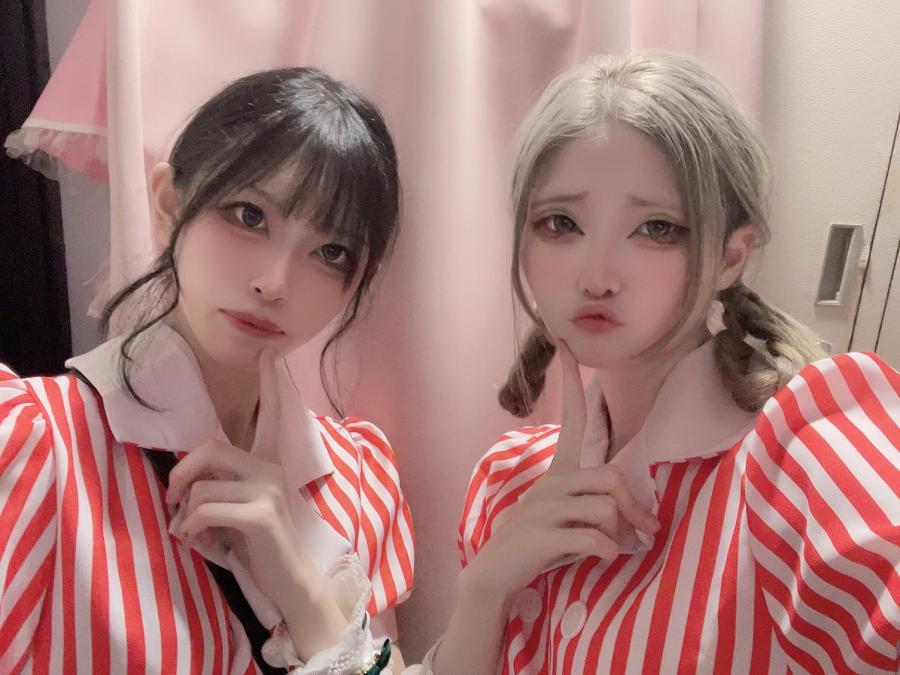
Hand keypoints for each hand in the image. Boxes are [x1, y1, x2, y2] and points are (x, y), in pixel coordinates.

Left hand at [166, 351, 346, 657]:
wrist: (291, 582)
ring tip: (191, 530)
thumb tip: (182, 483)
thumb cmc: (261, 546)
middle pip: (211, 449)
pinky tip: (197, 540)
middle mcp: (271, 469)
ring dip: (185, 512)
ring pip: (203, 484)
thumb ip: (223, 485)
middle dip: (182, 473)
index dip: (269, 384)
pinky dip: (191, 527)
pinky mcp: (261, 514)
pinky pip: (206, 508)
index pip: (272, 416)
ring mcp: (268, 490)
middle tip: (173, 499)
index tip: (268, 353)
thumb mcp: (241, 508)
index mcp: (268, 463)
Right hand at [462, 342, 659, 602]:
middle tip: (645, 533)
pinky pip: (592, 536)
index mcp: (557, 473)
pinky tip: (603, 557)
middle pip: (610, 478)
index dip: (572, 384)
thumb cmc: (539, 544)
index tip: (568, 347)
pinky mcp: (540, 535)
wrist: (494, 574)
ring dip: (618, 533)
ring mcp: (542, 509)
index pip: (571, 420)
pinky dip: (606, 549)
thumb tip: (640, 517)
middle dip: (635, 507)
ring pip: (605, 508)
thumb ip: (597, 505)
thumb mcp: (567, 518)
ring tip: (613, 549)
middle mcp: (550, 484)